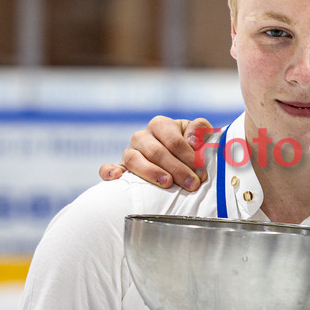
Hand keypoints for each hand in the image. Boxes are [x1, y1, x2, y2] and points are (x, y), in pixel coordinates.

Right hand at [98, 116, 213, 190]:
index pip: (174, 140)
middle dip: (177, 169)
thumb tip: (192, 140)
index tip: (202, 174)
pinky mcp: (120, 168)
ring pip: (135, 160)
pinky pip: (108, 168)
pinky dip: (110, 172)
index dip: (189, 157)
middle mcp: (142, 136)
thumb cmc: (190, 148)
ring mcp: (129, 152)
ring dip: (151, 172)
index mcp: (160, 125)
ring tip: (167, 183)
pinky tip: (117, 178)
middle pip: (157, 152)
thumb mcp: (200, 135)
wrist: (177, 161)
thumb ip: (201, 130)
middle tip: (192, 184)